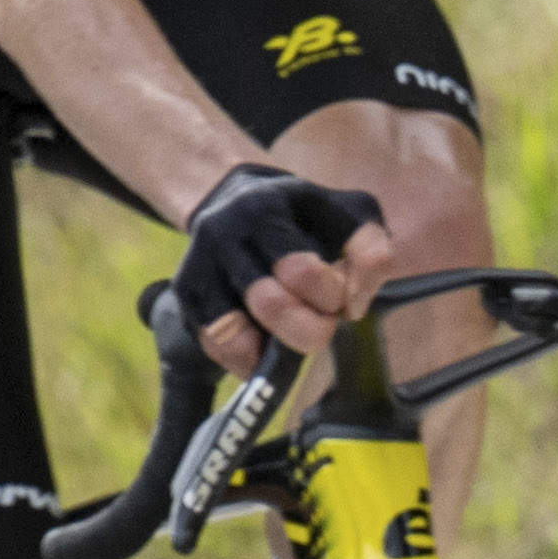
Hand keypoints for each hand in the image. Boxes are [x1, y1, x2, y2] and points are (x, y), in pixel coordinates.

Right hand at [179, 164, 387, 375]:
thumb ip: (371, 253)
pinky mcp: (186, 293)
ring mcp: (198, 264)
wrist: (237, 198)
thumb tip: (353, 305)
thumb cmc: (307, 218)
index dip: (333, 297)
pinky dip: (248, 360)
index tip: (340, 297)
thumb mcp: (351, 215)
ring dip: (276, 349)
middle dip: (310, 329)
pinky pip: (216, 346)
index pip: (302, 272)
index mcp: (266, 208)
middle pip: (270, 305)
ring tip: (293, 336)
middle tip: (323, 324)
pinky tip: (267, 348)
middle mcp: (223, 232)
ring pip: (236, 334)